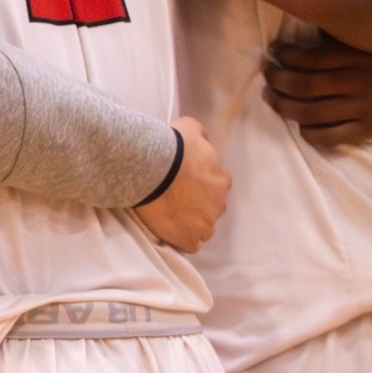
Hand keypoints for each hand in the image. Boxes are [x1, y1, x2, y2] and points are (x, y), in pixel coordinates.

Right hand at [133, 117, 228, 252]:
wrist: (149, 167)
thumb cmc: (170, 146)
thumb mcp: (190, 128)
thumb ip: (201, 136)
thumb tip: (203, 140)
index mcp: (221, 180)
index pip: (215, 187)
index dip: (199, 185)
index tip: (184, 182)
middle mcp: (218, 204)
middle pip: (210, 208)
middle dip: (197, 204)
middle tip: (174, 196)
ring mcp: (204, 224)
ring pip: (203, 228)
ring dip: (191, 222)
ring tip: (170, 214)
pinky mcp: (187, 239)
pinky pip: (191, 244)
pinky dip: (183, 238)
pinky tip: (170, 229)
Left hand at [261, 37, 371, 145]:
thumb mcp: (371, 39)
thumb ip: (341, 40)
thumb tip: (307, 29)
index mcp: (354, 57)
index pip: (307, 57)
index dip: (284, 55)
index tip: (272, 51)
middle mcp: (354, 82)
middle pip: (302, 86)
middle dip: (276, 81)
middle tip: (266, 74)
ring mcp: (362, 107)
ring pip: (311, 112)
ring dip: (285, 107)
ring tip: (272, 99)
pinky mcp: (371, 127)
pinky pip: (333, 136)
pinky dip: (311, 133)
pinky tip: (302, 127)